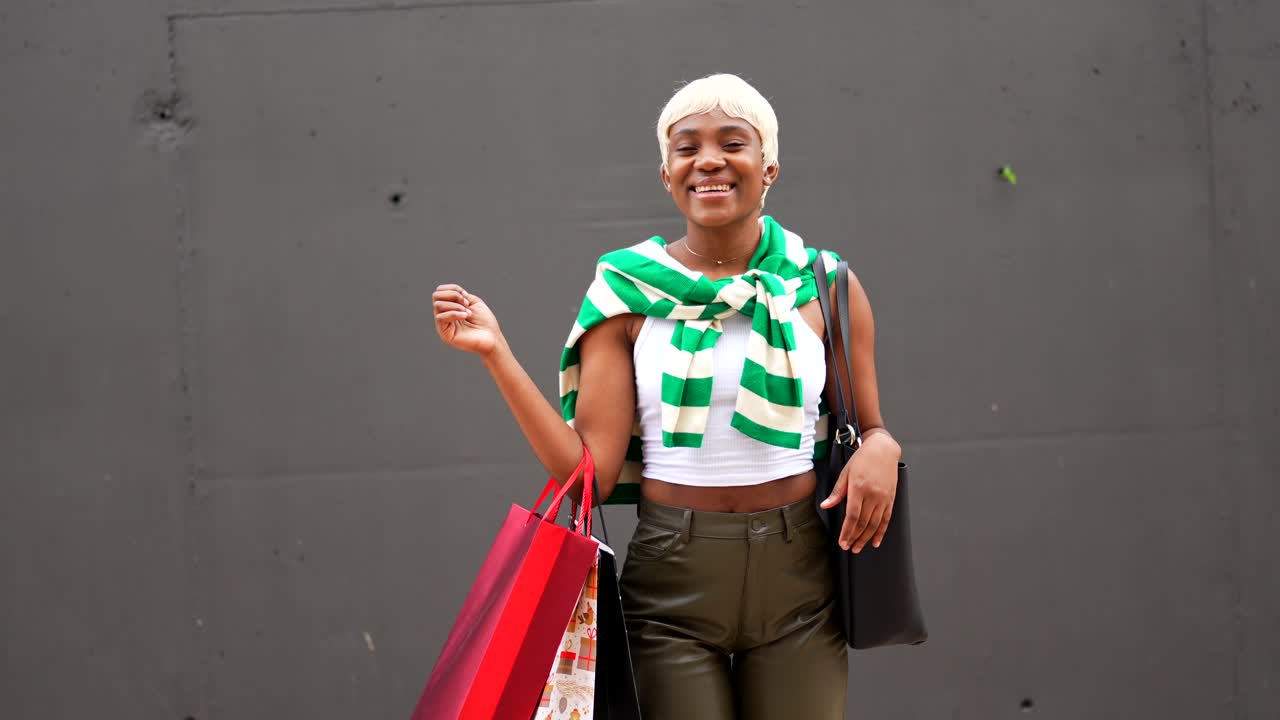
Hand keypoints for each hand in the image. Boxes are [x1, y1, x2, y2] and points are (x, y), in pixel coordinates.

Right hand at [433, 283, 502, 356]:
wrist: (492, 337)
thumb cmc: (485, 321)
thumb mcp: (473, 301)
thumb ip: (459, 295)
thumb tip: (448, 293)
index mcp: (450, 307)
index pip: (440, 291)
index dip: (453, 289)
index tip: (466, 296)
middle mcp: (444, 315)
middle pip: (436, 296)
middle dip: (453, 295)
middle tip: (466, 304)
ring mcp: (443, 325)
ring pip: (438, 306)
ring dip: (455, 305)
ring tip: (468, 313)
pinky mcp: (445, 334)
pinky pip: (441, 318)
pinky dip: (454, 314)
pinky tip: (465, 316)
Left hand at [819, 434, 899, 552]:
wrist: (883, 449)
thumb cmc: (862, 459)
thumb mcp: (846, 473)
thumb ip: (837, 492)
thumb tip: (825, 506)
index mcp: (859, 488)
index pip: (852, 516)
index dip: (847, 531)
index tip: (842, 542)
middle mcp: (873, 495)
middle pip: (864, 523)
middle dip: (855, 538)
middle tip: (848, 548)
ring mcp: (884, 498)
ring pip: (875, 524)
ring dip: (866, 538)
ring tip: (858, 548)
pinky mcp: (891, 499)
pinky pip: (886, 519)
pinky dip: (881, 532)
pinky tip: (876, 542)